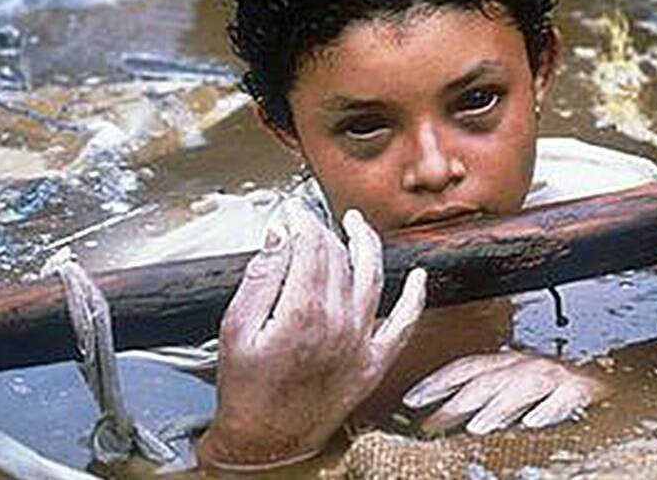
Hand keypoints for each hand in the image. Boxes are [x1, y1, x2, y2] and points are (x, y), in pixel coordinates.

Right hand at [197, 199, 426, 469]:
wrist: (266, 443)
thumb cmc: (247, 390)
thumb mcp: (236, 328)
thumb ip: (261, 277)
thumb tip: (280, 236)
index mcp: (303, 311)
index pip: (311, 245)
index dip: (302, 221)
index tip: (292, 212)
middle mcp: (339, 321)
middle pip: (339, 257)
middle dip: (324, 229)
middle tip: (310, 220)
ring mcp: (362, 341)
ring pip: (373, 276)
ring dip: (368, 244)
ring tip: (358, 224)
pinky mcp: (375, 361)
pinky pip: (405, 324)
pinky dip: (415, 297)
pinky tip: (420, 276)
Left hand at [402, 350, 602, 434]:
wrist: (613, 375)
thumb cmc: (556, 387)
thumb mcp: (516, 386)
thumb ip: (488, 396)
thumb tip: (447, 413)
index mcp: (508, 362)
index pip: (465, 367)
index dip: (437, 381)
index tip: (411, 399)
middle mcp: (527, 365)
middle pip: (486, 380)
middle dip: (457, 400)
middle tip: (433, 423)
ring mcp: (555, 375)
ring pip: (521, 386)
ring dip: (498, 406)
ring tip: (478, 426)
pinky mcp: (583, 389)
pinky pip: (564, 397)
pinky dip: (548, 409)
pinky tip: (535, 423)